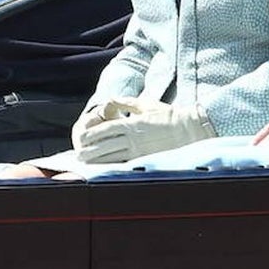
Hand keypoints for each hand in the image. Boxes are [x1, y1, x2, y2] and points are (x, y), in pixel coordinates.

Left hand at [77, 97, 215, 163]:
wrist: (189, 129)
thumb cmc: (168, 115)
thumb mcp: (146, 104)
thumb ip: (126, 103)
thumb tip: (111, 100)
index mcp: (132, 124)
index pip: (106, 131)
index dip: (92, 136)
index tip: (82, 139)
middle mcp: (133, 139)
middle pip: (105, 147)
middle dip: (90, 151)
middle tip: (79, 155)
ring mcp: (139, 151)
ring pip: (113, 158)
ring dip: (98, 161)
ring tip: (87, 164)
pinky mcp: (146, 159)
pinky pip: (125, 164)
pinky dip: (113, 166)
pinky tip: (106, 168)